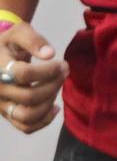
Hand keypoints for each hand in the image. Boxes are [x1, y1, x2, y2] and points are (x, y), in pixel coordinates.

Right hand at [0, 16, 65, 134]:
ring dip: (50, 102)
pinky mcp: (8, 114)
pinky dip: (44, 121)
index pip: (23, 74)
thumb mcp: (19, 33)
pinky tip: (55, 106)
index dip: (48, 70)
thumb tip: (49, 53)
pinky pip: (26, 127)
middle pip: (29, 96)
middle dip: (54, 84)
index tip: (61, 63)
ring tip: (58, 86)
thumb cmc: (10, 43)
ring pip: (27, 115)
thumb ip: (34, 40)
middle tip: (65, 71)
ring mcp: (1, 105)